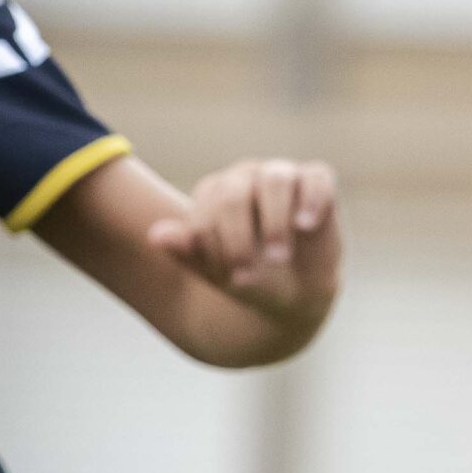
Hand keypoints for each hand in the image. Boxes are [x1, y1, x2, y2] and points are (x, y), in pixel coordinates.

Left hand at [147, 158, 339, 318]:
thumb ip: (189, 253)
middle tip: (248, 277)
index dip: (214, 246)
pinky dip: (311, 200)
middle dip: (238, 237)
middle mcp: (244, 178)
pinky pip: (317, 178)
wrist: (297, 296)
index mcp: (213, 195)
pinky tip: (305, 226)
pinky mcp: (317, 182)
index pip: (205, 211)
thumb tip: (154, 236)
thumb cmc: (251, 280)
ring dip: (274, 222)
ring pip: (274, 181)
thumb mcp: (219, 274)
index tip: (230, 278)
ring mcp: (281, 175)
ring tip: (278, 258)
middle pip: (234, 193)